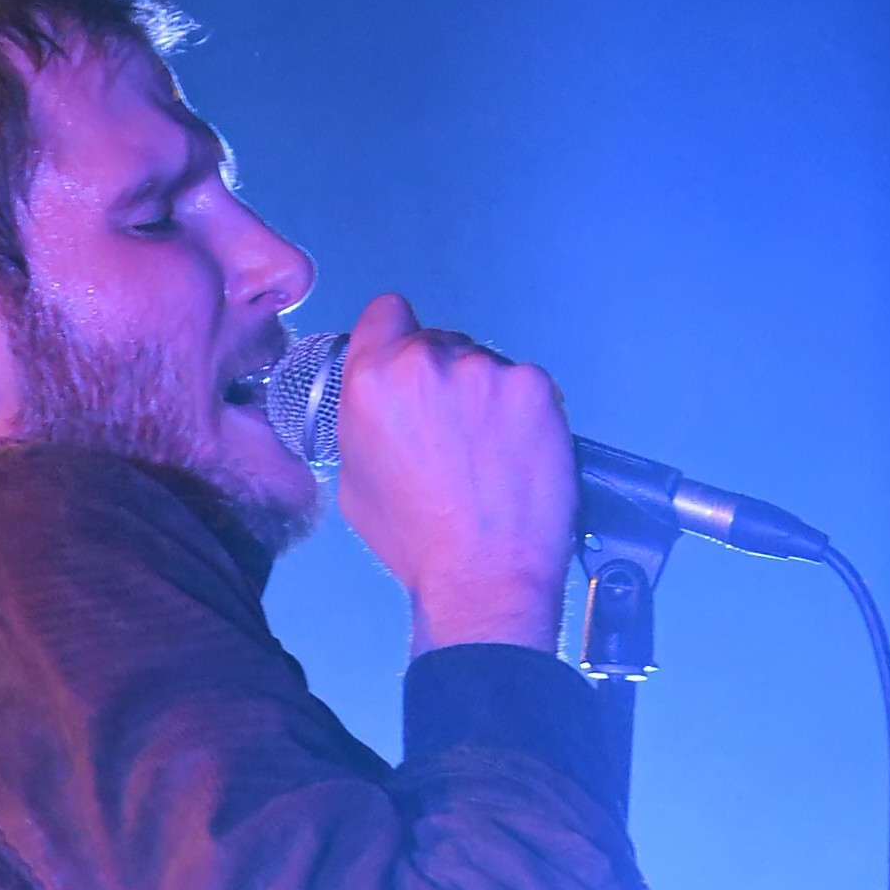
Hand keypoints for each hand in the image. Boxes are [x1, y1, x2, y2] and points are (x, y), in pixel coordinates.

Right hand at [335, 292, 578, 655]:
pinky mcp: (534, 387)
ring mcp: (486, 371)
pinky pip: (524, 386)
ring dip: (485, 397)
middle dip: (442, 379)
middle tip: (451, 435)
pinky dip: (522, 414)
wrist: (483, 576)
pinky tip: (515, 456)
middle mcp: (426, 363)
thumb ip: (364, 421)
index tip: (407, 365)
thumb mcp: (355, 482)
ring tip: (487, 456)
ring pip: (484, 365)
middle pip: (437, 342)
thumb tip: (380, 404)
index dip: (395, 338)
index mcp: (372, 381)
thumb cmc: (418, 542)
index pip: (385, 313)